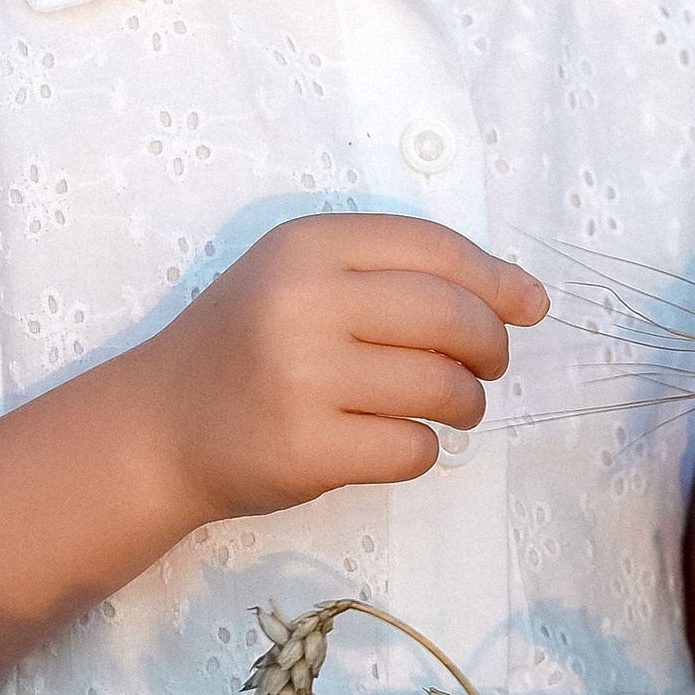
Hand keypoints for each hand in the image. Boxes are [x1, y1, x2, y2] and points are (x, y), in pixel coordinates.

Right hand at [143, 214, 548, 525]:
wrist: (163, 424)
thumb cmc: (249, 341)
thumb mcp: (303, 275)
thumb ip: (401, 272)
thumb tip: (529, 297)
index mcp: (308, 244)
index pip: (436, 249)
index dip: (498, 278)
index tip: (530, 307)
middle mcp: (304, 302)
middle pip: (451, 317)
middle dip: (490, 346)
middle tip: (486, 366)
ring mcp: (302, 378)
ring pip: (441, 386)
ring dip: (467, 403)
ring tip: (450, 405)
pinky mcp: (306, 450)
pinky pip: (412, 448)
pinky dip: (424, 448)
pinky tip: (397, 438)